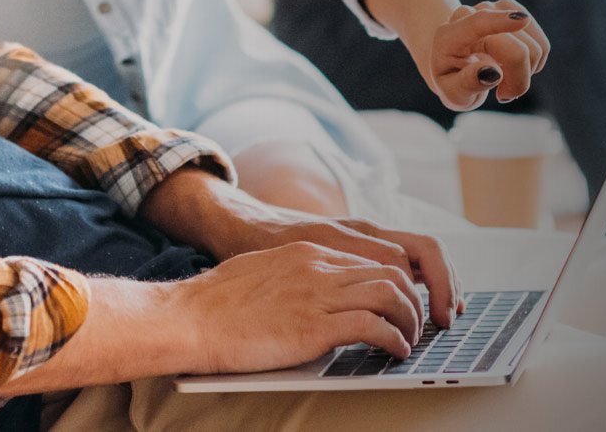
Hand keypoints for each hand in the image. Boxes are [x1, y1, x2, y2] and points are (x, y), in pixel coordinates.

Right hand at [172, 241, 428, 371]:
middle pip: (389, 272)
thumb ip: (293, 276)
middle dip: (412, 300)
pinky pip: (372, 326)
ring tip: (409, 340)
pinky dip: (393, 339)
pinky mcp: (312, 327)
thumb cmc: (216, 304)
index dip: (395, 284)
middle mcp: (318, 267)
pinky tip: (394, 351)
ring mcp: (316, 295)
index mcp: (307, 253)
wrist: (190, 318)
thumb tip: (311, 296)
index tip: (401, 305)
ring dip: (409, 320)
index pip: (370, 259)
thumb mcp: (263, 272)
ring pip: (389, 294)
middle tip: (415, 324)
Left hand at [425, 0, 551, 111]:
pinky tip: (514, 67)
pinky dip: (534, 61)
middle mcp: (471, 15)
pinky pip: (541, 43)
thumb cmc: (452, 81)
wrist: (452, 63)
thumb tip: (492, 72)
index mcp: (449, 36)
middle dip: (517, 79)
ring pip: (534, 46)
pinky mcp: (510, 9)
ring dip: (526, 71)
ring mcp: (492, 8)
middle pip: (515, 49)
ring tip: (504, 80)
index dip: (500, 22)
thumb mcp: (452, 93)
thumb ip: (467, 83)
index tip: (522, 20)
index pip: (478, 23)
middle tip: (503, 94)